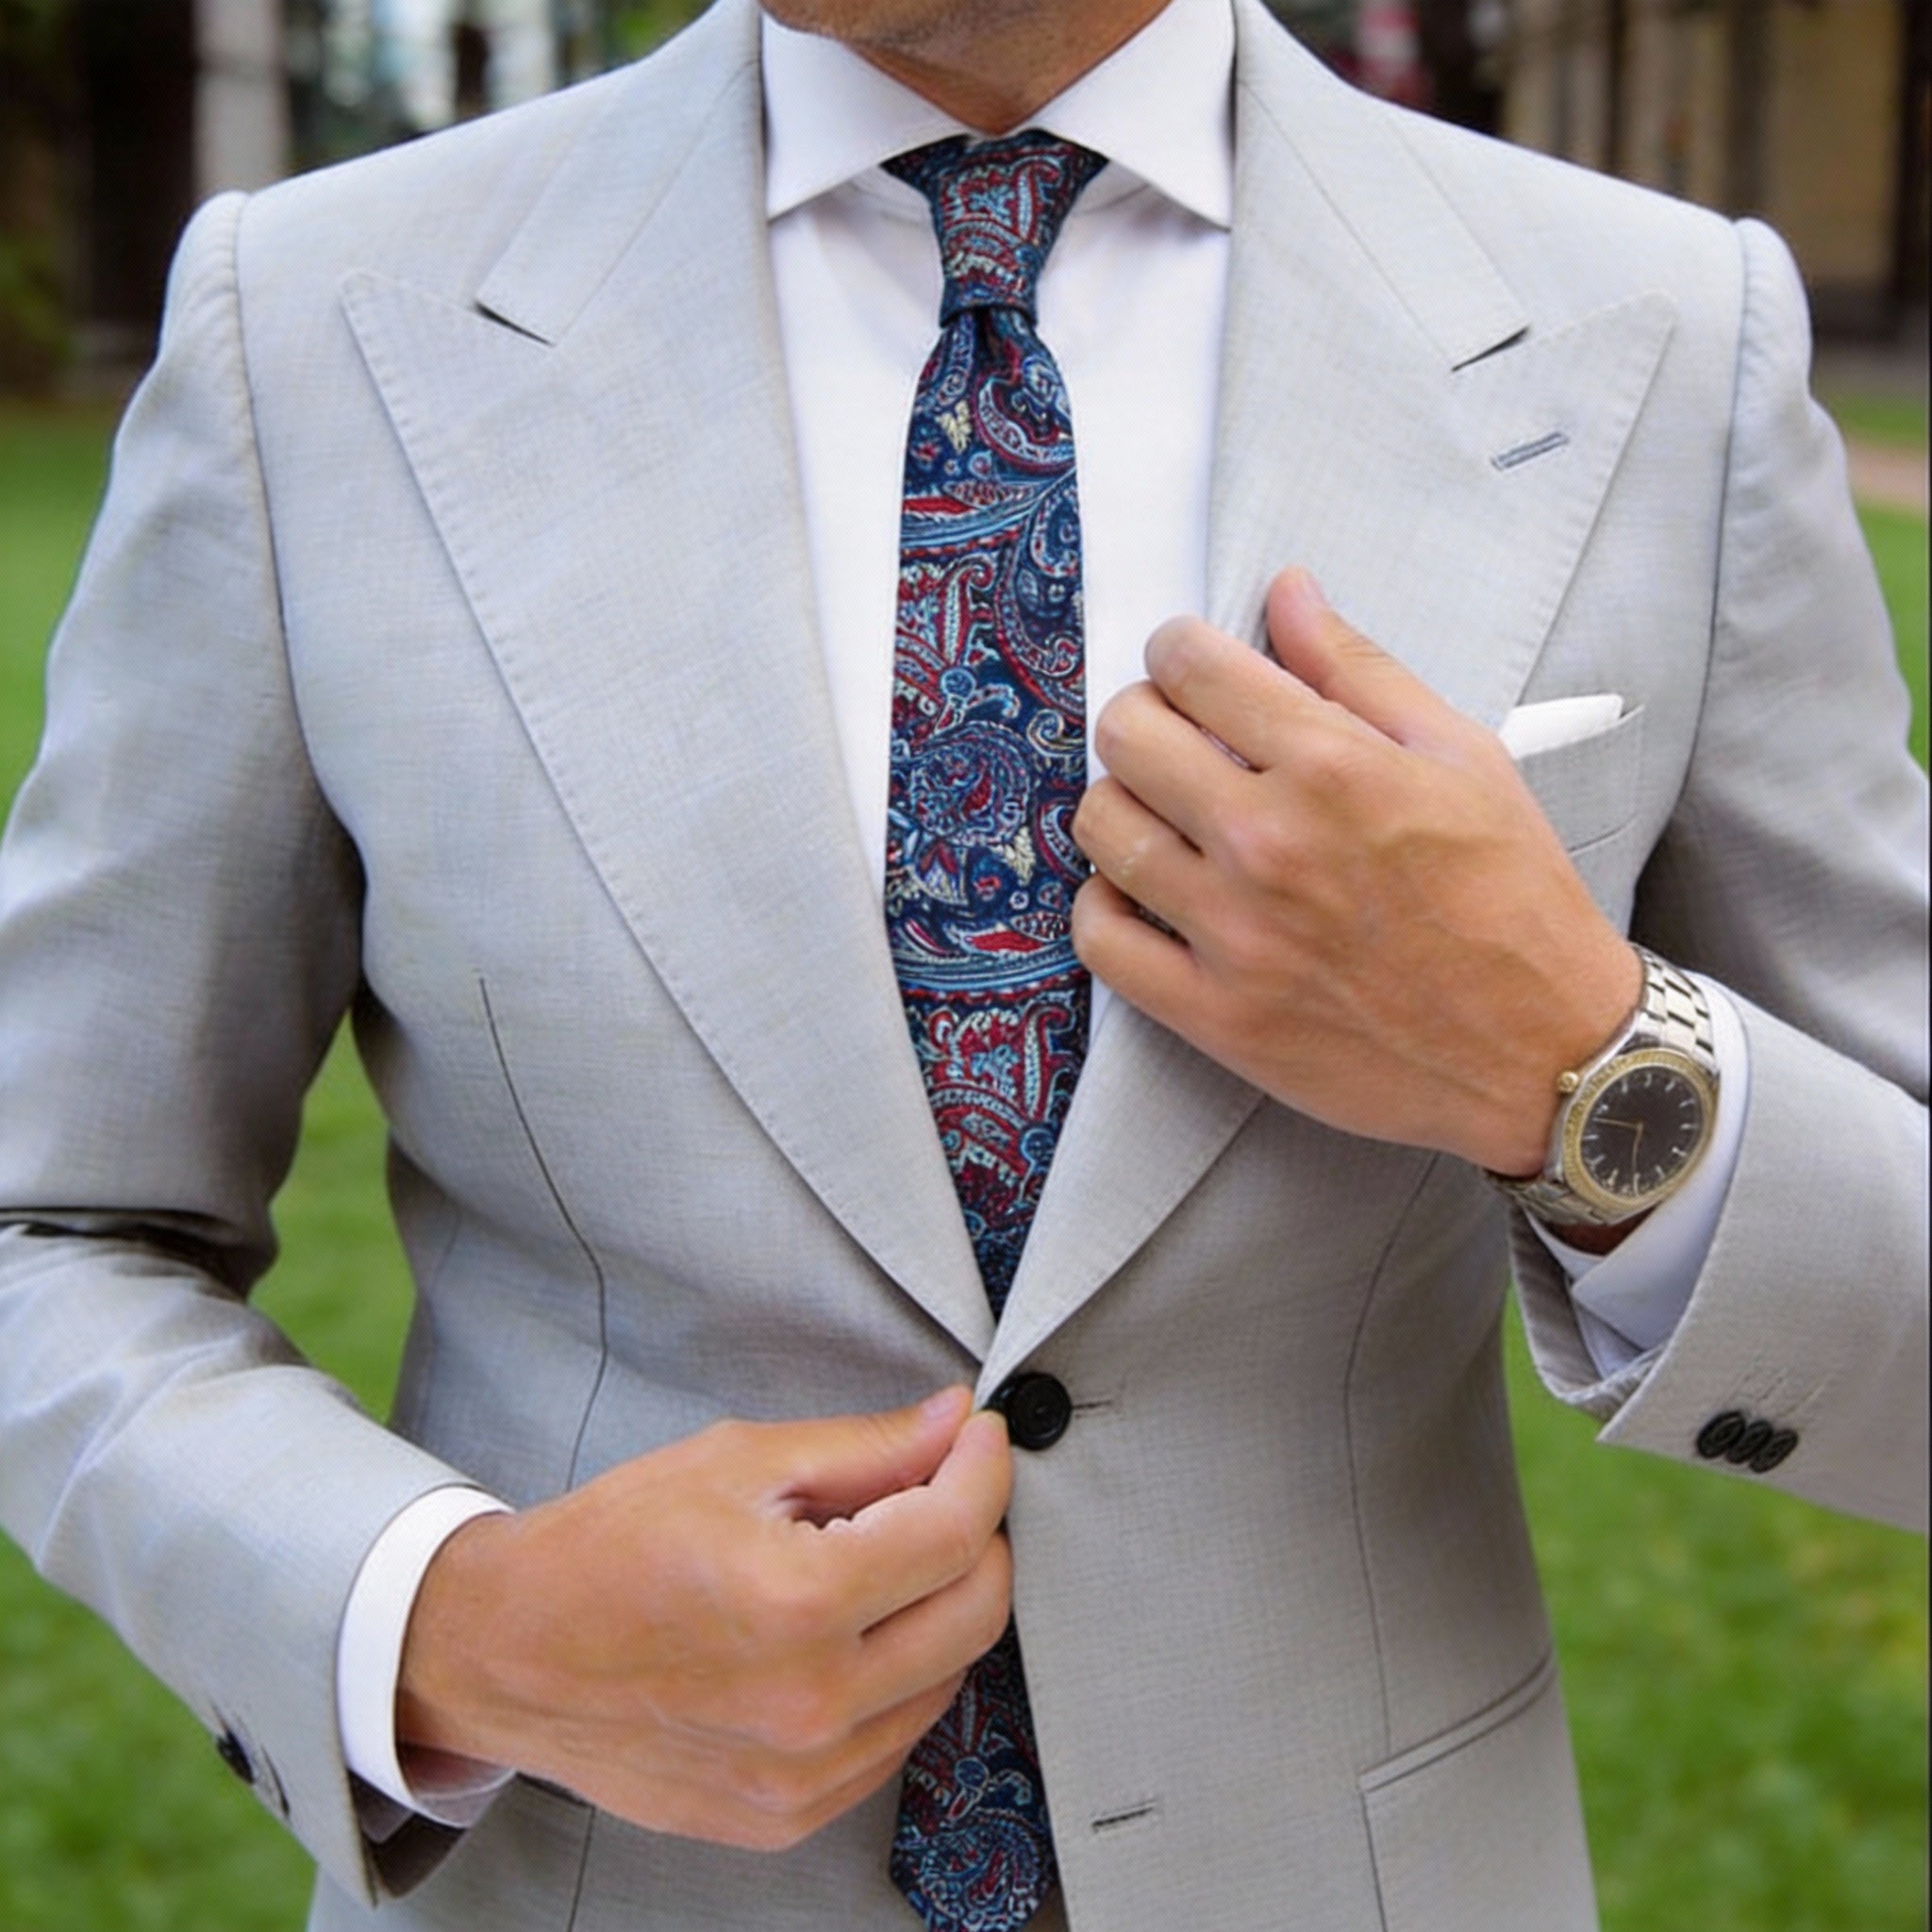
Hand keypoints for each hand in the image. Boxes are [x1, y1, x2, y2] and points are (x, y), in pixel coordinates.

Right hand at [396, 1387, 1011, 1850]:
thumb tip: (953, 1424)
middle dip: (977, 1535)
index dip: (983, 1469)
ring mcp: (800, 1776)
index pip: (954, 1533)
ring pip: (947, 1679)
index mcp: (796, 1603)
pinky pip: (894, 1738)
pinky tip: (848, 1630)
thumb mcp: (735, 1462)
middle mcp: (810, 1704)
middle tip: (942, 1489)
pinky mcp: (786, 1815)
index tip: (978, 1437)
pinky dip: (899, 1674)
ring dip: (940, 1607)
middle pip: (976, 1613)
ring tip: (876, 1559)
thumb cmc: (607, 1548)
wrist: (508, 1654)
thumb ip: (864, 1448)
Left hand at [1071, 569, 1640, 1177]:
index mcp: (1333, 766)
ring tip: (1166, 816)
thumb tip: (1286, 591)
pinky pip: (1101, 939)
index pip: (1190, 666)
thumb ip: (1359, 669)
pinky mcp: (1215, 1015)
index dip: (1179, 649)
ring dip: (1123, 805)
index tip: (1193, 666)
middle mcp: (1270, 843)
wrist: (1546, 1052)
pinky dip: (1107, 906)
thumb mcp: (1462, 757)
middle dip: (1145, 716)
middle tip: (1179, 738)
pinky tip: (1148, 894)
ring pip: (1101, 827)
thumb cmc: (1514, 900)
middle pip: (1126, 735)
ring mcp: (1234, 934)